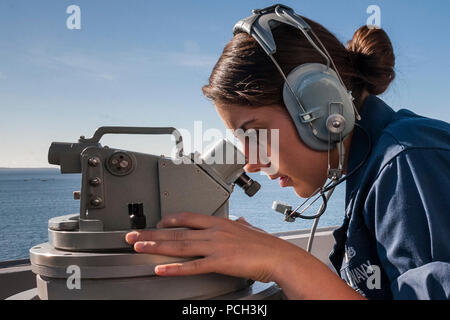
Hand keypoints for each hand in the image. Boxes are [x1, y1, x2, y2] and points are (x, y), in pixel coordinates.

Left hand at [125, 212, 295, 282]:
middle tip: (133, 235)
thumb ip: (242, 225)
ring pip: (180, 245)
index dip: (170, 220)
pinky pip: (193, 266)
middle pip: (177, 231)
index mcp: (220, 222)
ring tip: (139, 247)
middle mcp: (214, 231)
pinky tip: (161, 269)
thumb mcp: (251, 229)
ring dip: (156, 246)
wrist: (280, 256)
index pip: (189, 217)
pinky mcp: (219, 262)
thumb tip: (241, 221)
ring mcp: (215, 246)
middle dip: (152, 233)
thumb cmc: (267, 245)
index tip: (157, 222)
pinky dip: (175, 268)